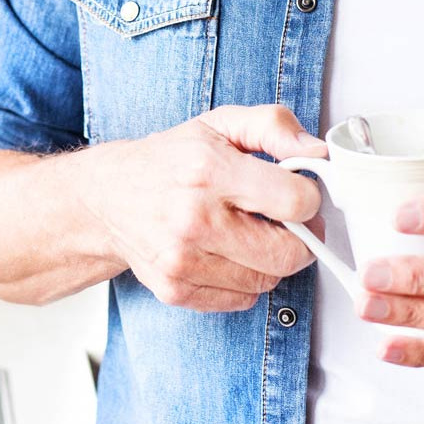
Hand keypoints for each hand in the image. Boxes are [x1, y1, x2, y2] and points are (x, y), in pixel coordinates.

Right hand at [79, 105, 327, 312]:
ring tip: (249, 232)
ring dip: (270, 259)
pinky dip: (245, 279)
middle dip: (299, 237)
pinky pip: (242, 299)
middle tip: (284, 220)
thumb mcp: (220, 124)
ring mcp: (182, 260)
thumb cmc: (169, 161)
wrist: (107, 198)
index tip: (298, 191)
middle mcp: (194, 219)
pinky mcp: (176, 290)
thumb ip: (273, 126)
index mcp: (208, 170)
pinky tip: (227, 253)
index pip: (295, 202)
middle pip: (289, 254)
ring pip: (268, 281)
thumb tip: (317, 152)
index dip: (309, 197)